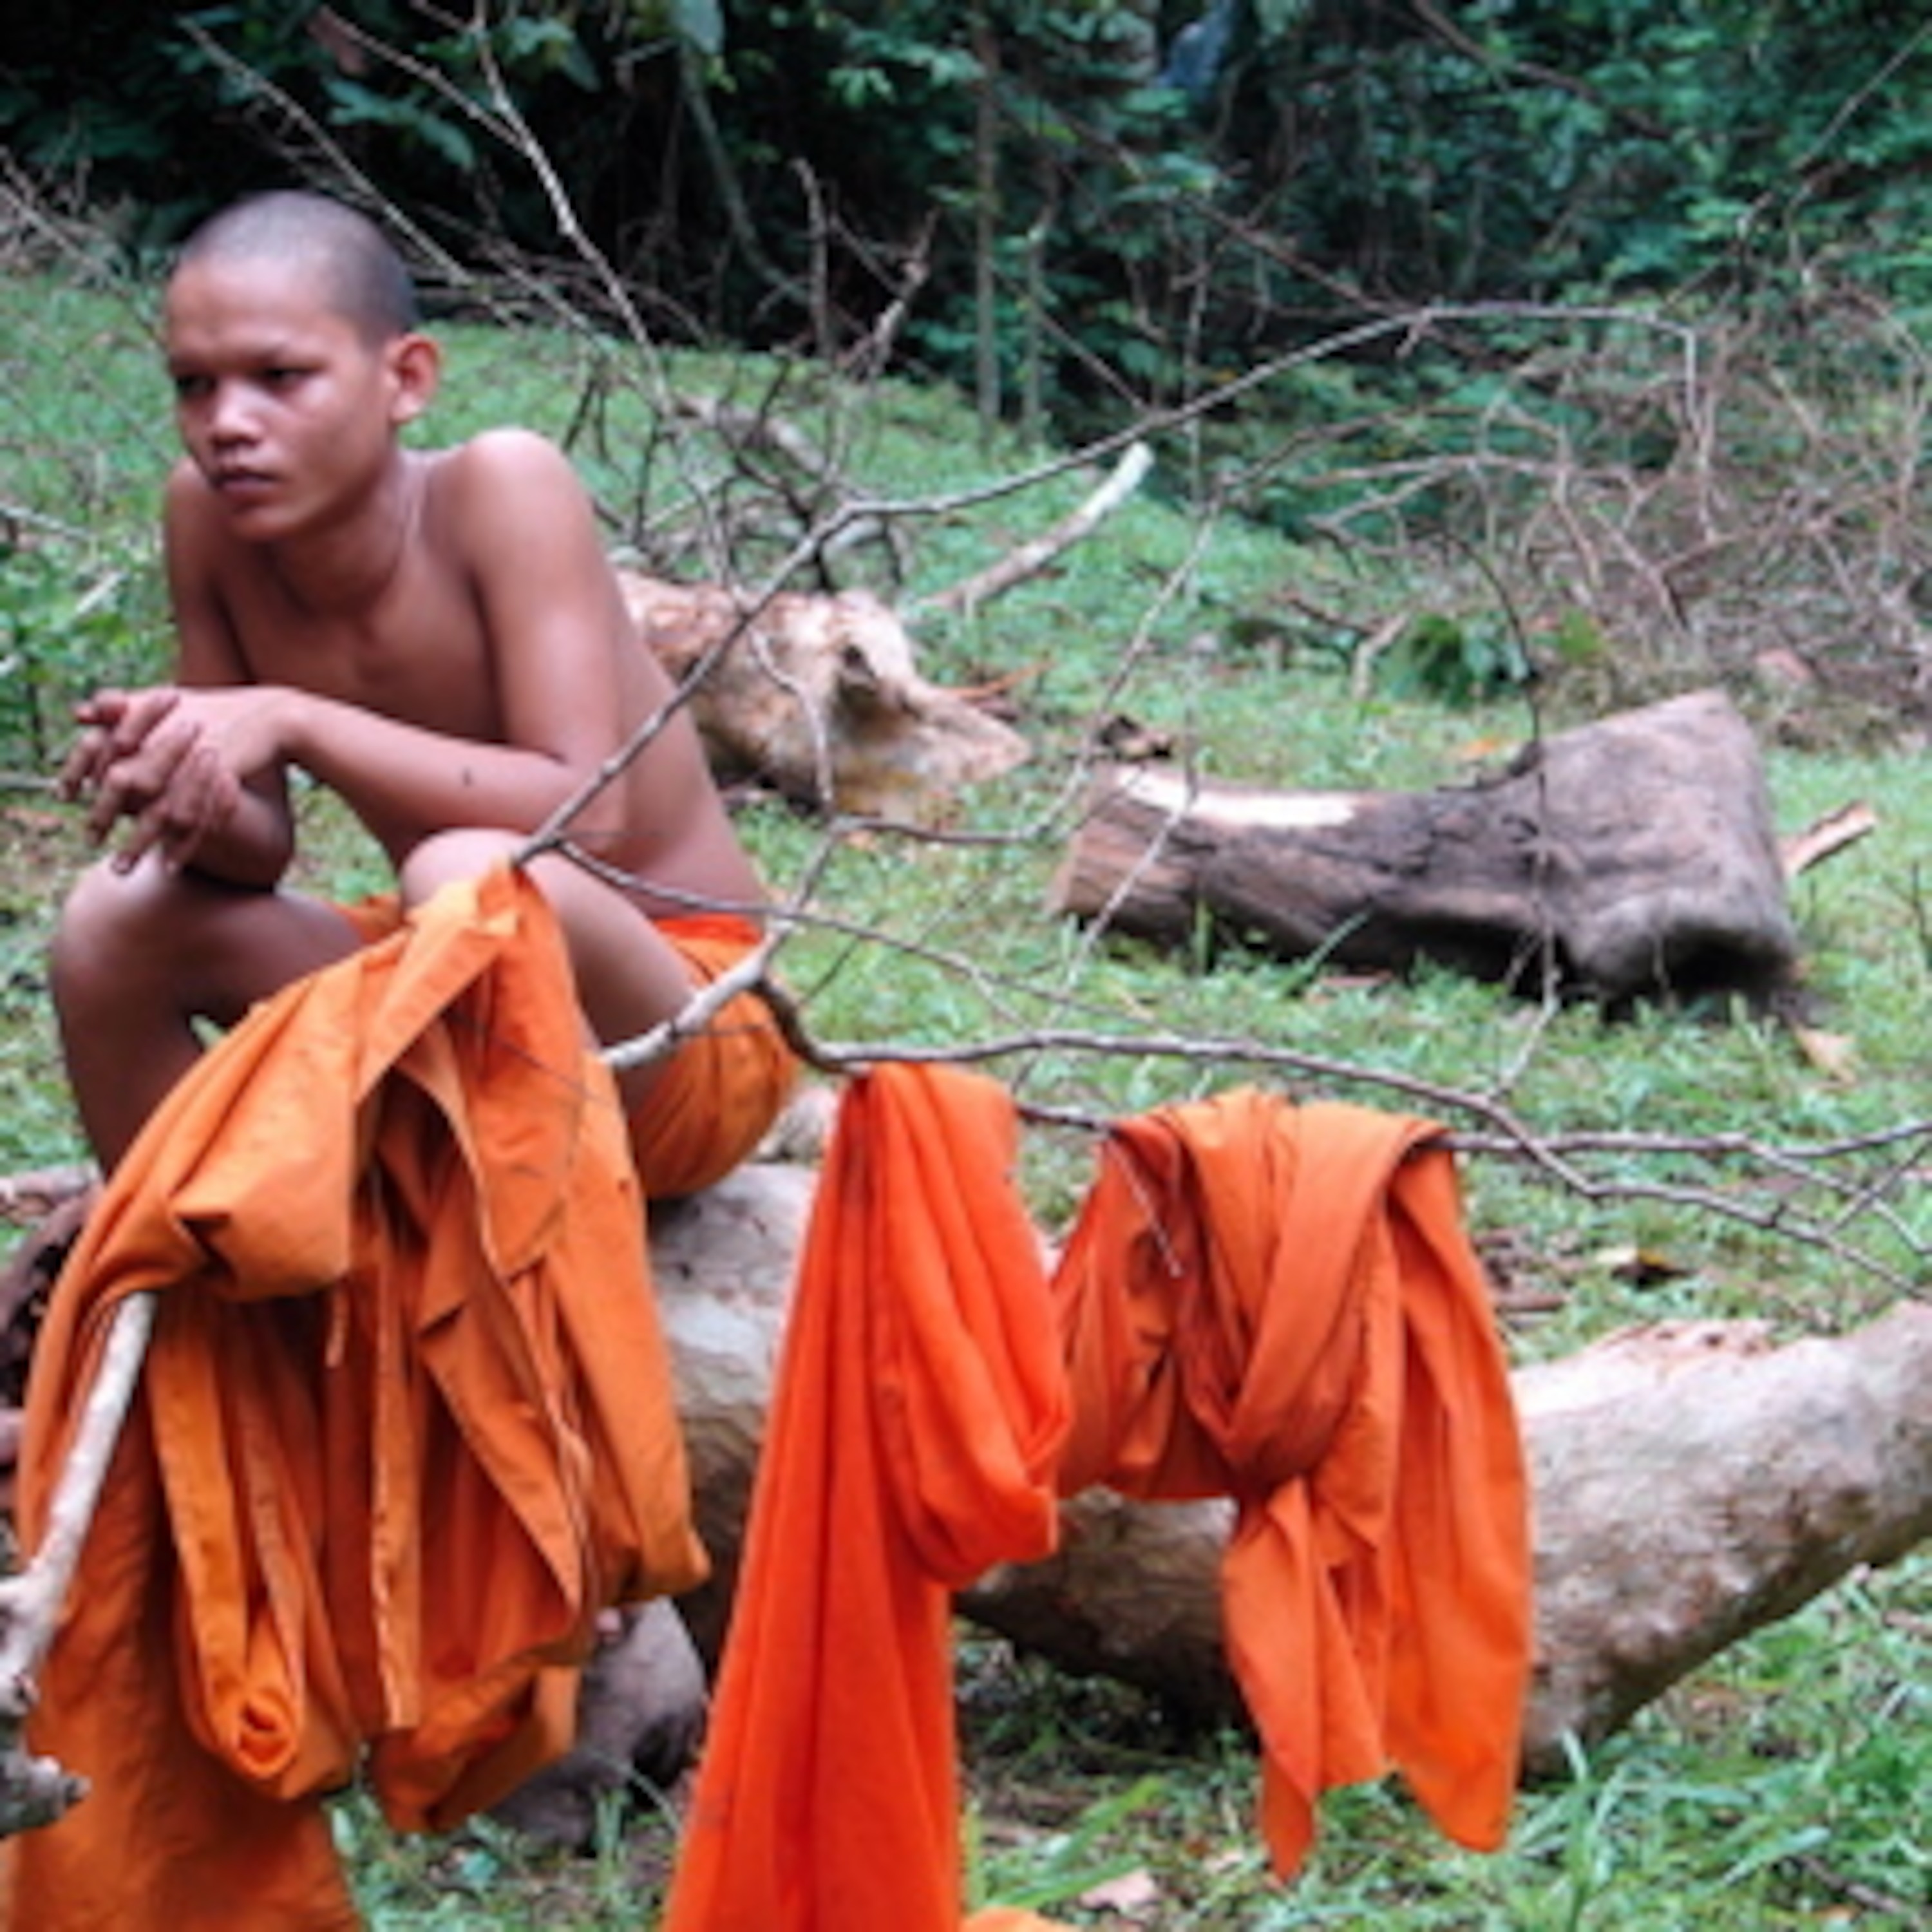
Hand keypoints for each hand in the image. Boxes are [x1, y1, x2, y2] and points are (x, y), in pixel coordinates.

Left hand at [60, 685, 284, 872]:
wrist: (271, 717)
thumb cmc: (216, 709)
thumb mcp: (165, 702)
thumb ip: (120, 707)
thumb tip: (75, 713)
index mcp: (151, 722)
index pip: (102, 750)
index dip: (77, 772)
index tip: (64, 794)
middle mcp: (169, 744)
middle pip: (126, 785)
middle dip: (103, 815)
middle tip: (88, 841)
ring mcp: (196, 766)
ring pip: (160, 812)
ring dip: (138, 843)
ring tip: (120, 868)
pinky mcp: (223, 783)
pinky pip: (198, 822)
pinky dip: (182, 847)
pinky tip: (168, 866)